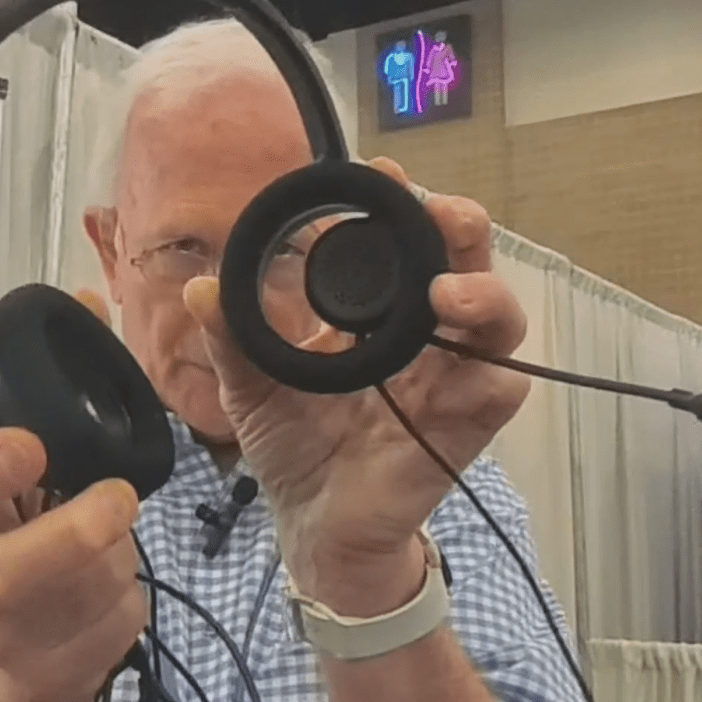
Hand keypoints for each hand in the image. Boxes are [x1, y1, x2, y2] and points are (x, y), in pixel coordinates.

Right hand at [0, 419, 145, 701]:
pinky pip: (121, 618)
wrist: (21, 658)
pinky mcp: (59, 674)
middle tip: (118, 499)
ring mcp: (8, 642)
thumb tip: (85, 431)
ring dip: (119, 555)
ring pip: (88, 590)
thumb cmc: (22, 547)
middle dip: (70, 537)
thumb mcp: (13, 499)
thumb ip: (33, 467)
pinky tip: (109, 591)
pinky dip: (130, 595)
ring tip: (108, 541)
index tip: (30, 447)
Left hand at [183, 157, 529, 612]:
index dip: (399, 210)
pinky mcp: (465, 424)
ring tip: (447, 292)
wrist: (313, 523)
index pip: (401, 247)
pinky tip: (459, 360)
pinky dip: (491, 370)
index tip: (379, 177)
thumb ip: (232, 340)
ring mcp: (449, 378)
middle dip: (460, 229)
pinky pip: (501, 388)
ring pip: (499, 319)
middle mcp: (421, 336)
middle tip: (437, 211)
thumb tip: (200, 288)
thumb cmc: (293, 449)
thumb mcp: (252, 389)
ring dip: (484, 295)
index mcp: (374, 317)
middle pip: (464, 265)